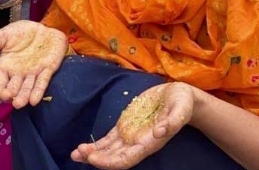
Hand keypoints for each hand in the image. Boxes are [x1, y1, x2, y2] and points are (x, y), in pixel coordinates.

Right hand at [0, 20, 66, 107]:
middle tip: (6, 96)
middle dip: (9, 94)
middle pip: (13, 87)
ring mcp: (34, 73)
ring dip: (23, 96)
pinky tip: (34, 100)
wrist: (43, 26)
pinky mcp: (48, 70)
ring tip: (19, 103)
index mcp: (6, 67)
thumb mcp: (4, 35)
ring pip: (27, 88)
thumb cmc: (22, 33)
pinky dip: (39, 91)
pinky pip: (43, 82)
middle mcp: (19, 74)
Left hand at [72, 83, 194, 168]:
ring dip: (92, 153)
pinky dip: (98, 144)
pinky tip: (85, 147)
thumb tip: (159, 132)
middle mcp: (138, 142)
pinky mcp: (126, 125)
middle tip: (77, 155)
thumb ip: (172, 121)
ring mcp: (131, 134)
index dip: (110, 161)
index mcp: (150, 142)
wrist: (181, 98)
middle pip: (114, 156)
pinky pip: (110, 139)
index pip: (127, 158)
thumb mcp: (180, 109)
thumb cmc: (182, 103)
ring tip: (75, 153)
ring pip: (109, 149)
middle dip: (96, 158)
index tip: (93, 159)